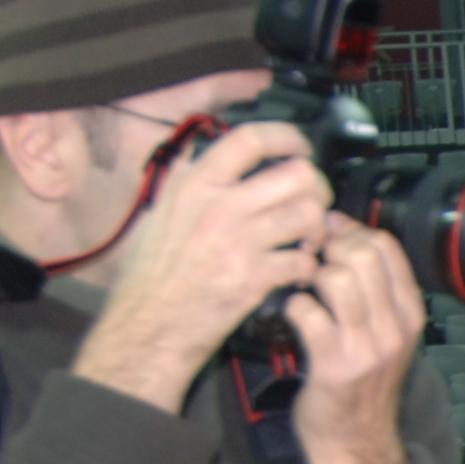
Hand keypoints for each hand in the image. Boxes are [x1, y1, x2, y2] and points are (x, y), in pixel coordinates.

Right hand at [68, 116, 332, 416]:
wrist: (146, 325)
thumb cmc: (151, 277)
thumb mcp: (162, 214)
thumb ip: (193, 185)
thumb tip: (218, 162)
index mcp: (194, 186)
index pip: (251, 139)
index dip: (286, 137)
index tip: (299, 147)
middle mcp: (218, 207)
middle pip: (296, 175)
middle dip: (316, 188)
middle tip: (314, 202)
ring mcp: (238, 241)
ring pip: (308, 215)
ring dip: (318, 229)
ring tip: (307, 241)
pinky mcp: (253, 277)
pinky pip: (303, 260)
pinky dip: (309, 266)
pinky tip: (297, 271)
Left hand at [283, 216, 426, 463]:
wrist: (356, 440)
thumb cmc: (362, 381)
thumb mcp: (384, 332)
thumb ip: (372, 288)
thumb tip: (342, 232)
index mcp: (409, 313)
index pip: (386, 246)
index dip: (351, 231)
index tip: (330, 237)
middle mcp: (394, 328)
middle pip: (361, 255)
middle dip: (327, 248)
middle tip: (311, 262)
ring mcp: (367, 347)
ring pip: (335, 279)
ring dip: (310, 276)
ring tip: (305, 288)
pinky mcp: (335, 365)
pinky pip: (307, 312)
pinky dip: (293, 306)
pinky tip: (294, 315)